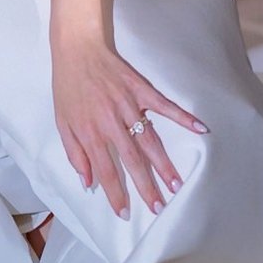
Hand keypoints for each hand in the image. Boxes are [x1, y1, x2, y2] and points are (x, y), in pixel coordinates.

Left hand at [51, 33, 205, 219]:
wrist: (76, 48)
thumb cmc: (68, 87)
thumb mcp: (62, 123)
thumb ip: (75, 154)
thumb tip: (87, 182)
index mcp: (91, 132)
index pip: (105, 171)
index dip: (116, 194)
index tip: (126, 213)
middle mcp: (112, 122)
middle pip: (132, 160)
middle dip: (146, 186)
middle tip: (159, 206)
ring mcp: (129, 105)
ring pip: (150, 139)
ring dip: (164, 163)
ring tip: (176, 183)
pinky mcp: (141, 89)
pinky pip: (165, 106)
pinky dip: (183, 117)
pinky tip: (200, 128)